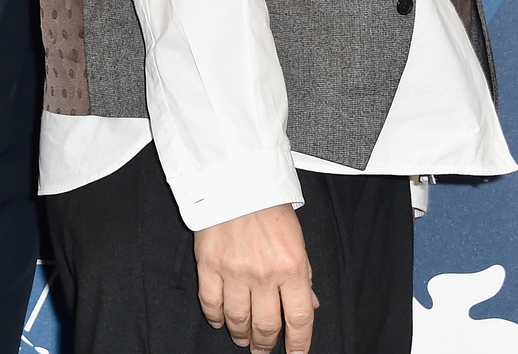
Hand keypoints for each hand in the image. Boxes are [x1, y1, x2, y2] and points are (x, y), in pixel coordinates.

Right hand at [192, 204, 317, 352]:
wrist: (236, 181)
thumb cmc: (269, 209)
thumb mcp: (298, 243)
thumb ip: (303, 278)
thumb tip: (308, 306)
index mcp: (292, 267)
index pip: (299, 319)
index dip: (299, 343)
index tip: (296, 353)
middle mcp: (264, 273)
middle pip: (267, 325)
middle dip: (266, 344)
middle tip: (263, 349)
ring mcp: (234, 270)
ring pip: (238, 319)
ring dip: (241, 334)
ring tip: (242, 338)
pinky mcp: (209, 264)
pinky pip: (211, 302)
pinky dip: (215, 317)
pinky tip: (220, 321)